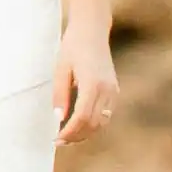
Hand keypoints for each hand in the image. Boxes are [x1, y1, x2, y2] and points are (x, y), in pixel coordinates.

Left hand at [53, 26, 117, 144]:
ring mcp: (113, 90)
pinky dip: (93, 123)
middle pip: (93, 124)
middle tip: (59, 141)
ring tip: (68, 136)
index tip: (56, 139)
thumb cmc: (73, 46)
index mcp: (92, 83)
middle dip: (76, 136)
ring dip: (86, 133)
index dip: (69, 132)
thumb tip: (58, 119)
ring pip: (102, 122)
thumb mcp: (60, 69)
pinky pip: (106, 114)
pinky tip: (79, 124)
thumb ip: (60, 94)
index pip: (81, 117)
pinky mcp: (114, 90)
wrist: (92, 29)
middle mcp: (106, 89)